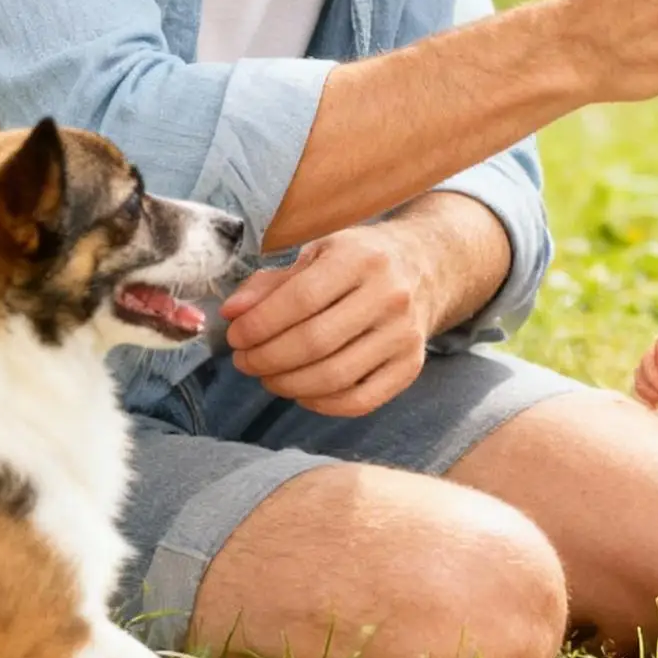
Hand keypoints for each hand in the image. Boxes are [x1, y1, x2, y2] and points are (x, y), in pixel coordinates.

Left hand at [219, 223, 433, 416]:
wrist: (426, 267)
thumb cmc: (358, 260)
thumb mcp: (317, 253)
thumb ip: (271, 283)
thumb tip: (231, 313)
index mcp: (361, 258)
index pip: (300, 299)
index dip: (258, 325)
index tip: (235, 336)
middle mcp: (389, 294)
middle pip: (314, 343)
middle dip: (265, 359)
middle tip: (244, 361)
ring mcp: (404, 333)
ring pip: (334, 377)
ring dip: (287, 385)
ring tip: (267, 376)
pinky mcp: (411, 365)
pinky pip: (359, 401)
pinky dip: (321, 404)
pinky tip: (302, 391)